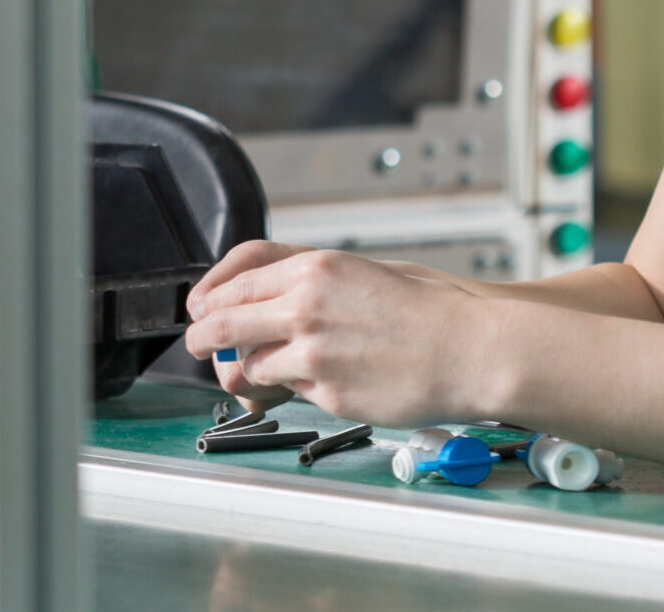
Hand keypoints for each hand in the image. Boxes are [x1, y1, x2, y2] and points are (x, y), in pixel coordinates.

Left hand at [184, 241, 502, 425]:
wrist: (468, 348)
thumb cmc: (422, 310)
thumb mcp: (356, 273)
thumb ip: (303, 280)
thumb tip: (255, 294)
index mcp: (312, 270)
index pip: (235, 283)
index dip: (208, 301)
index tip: (198, 311)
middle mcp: (304, 307)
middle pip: (223, 324)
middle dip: (202, 338)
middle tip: (195, 345)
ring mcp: (314, 354)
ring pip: (252, 363)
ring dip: (253, 366)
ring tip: (268, 366)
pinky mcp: (328, 394)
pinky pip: (292, 391)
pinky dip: (297, 388)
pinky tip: (325, 379)